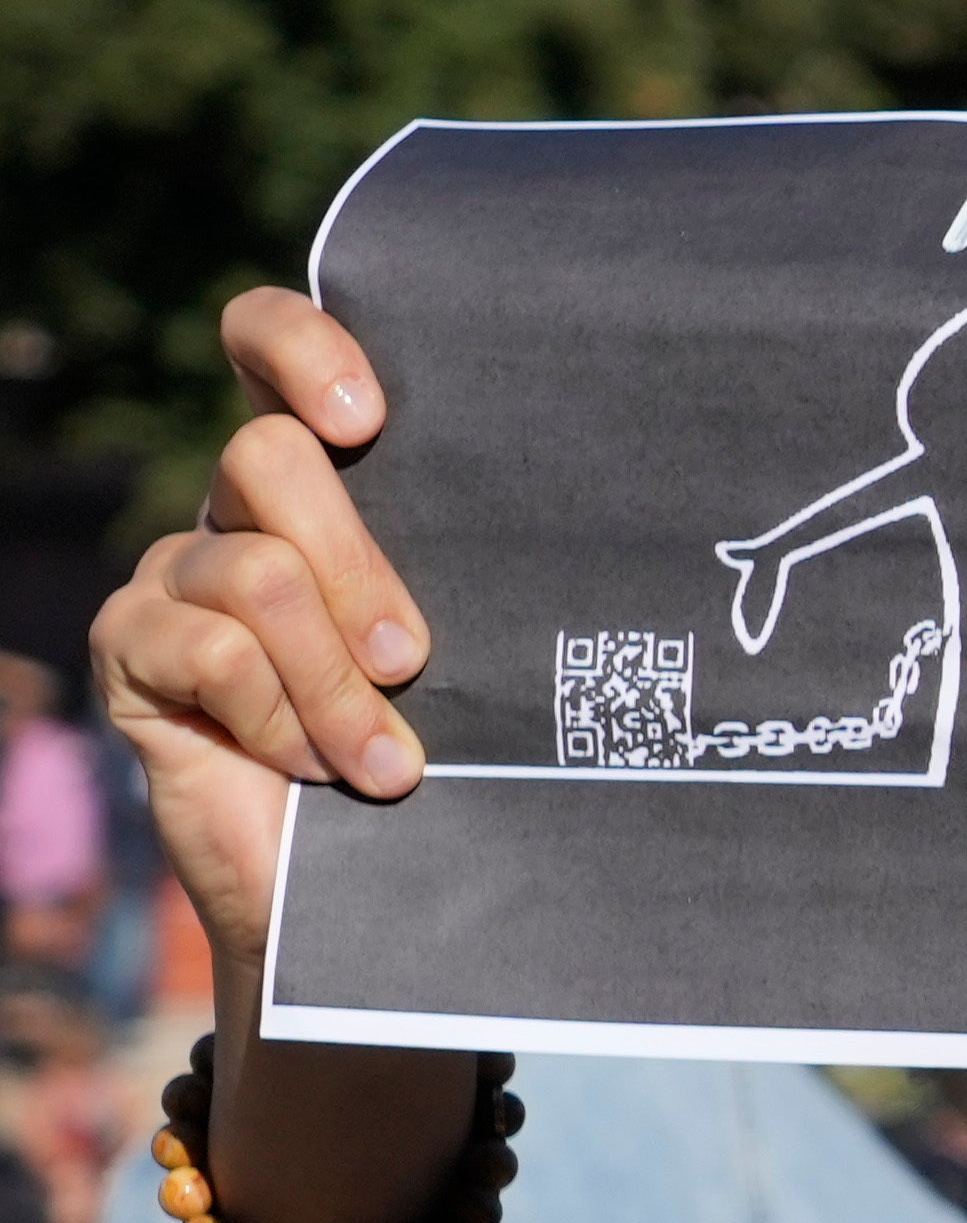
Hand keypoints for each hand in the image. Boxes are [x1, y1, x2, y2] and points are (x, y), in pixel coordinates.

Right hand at [91, 288, 439, 980]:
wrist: (364, 879)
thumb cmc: (444, 744)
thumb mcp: (473, 643)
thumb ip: (475, 569)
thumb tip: (576, 513)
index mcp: (324, 481)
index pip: (268, 344)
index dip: (299, 344)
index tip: (367, 414)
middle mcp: (236, 510)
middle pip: (268, 457)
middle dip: (359, 567)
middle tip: (412, 659)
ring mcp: (174, 575)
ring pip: (256, 572)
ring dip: (335, 681)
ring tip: (385, 758)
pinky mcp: (133, 649)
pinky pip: (213, 654)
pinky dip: (282, 719)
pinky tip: (312, 766)